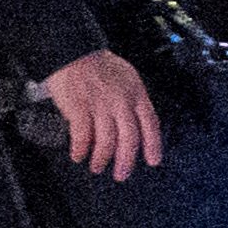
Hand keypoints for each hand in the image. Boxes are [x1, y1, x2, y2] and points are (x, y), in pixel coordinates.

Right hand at [36, 50, 162, 181]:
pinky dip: (81, 150)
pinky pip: (82, 137)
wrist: (73, 53)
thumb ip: (131, 100)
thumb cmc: (98, 65)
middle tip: (121, 174)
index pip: (150, 123)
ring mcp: (101, 106)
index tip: (153, 160)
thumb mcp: (126, 78)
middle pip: (129, 138)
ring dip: (102, 159)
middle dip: (126, 161)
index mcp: (136, 93)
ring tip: (97, 166)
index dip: (153, 145)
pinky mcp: (80, 109)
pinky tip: (78, 155)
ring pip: (107, 141)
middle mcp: (121, 102)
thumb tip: (133, 124)